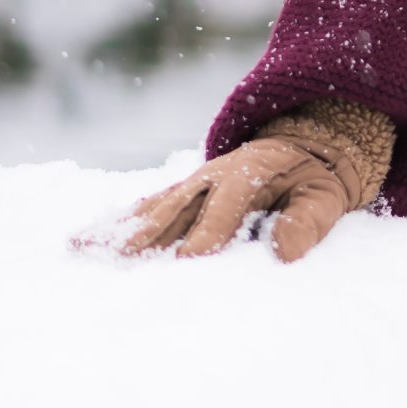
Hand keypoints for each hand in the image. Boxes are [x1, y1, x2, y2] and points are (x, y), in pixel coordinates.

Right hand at [107, 101, 393, 262]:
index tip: (190, 259)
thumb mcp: (327, 196)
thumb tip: (284, 252)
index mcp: (251, 169)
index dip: (209, 228)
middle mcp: (213, 175)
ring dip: (119, 227)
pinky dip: (117, 225)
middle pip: (177, 204)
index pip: (228, 200)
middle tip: (117, 256)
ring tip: (79, 245)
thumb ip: (308, 221)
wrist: (308, 148)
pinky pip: (147, 211)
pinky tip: (84, 240)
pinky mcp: (182, 197)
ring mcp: (193, 185)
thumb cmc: (317, 179)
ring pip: (153, 208)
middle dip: (148, 230)